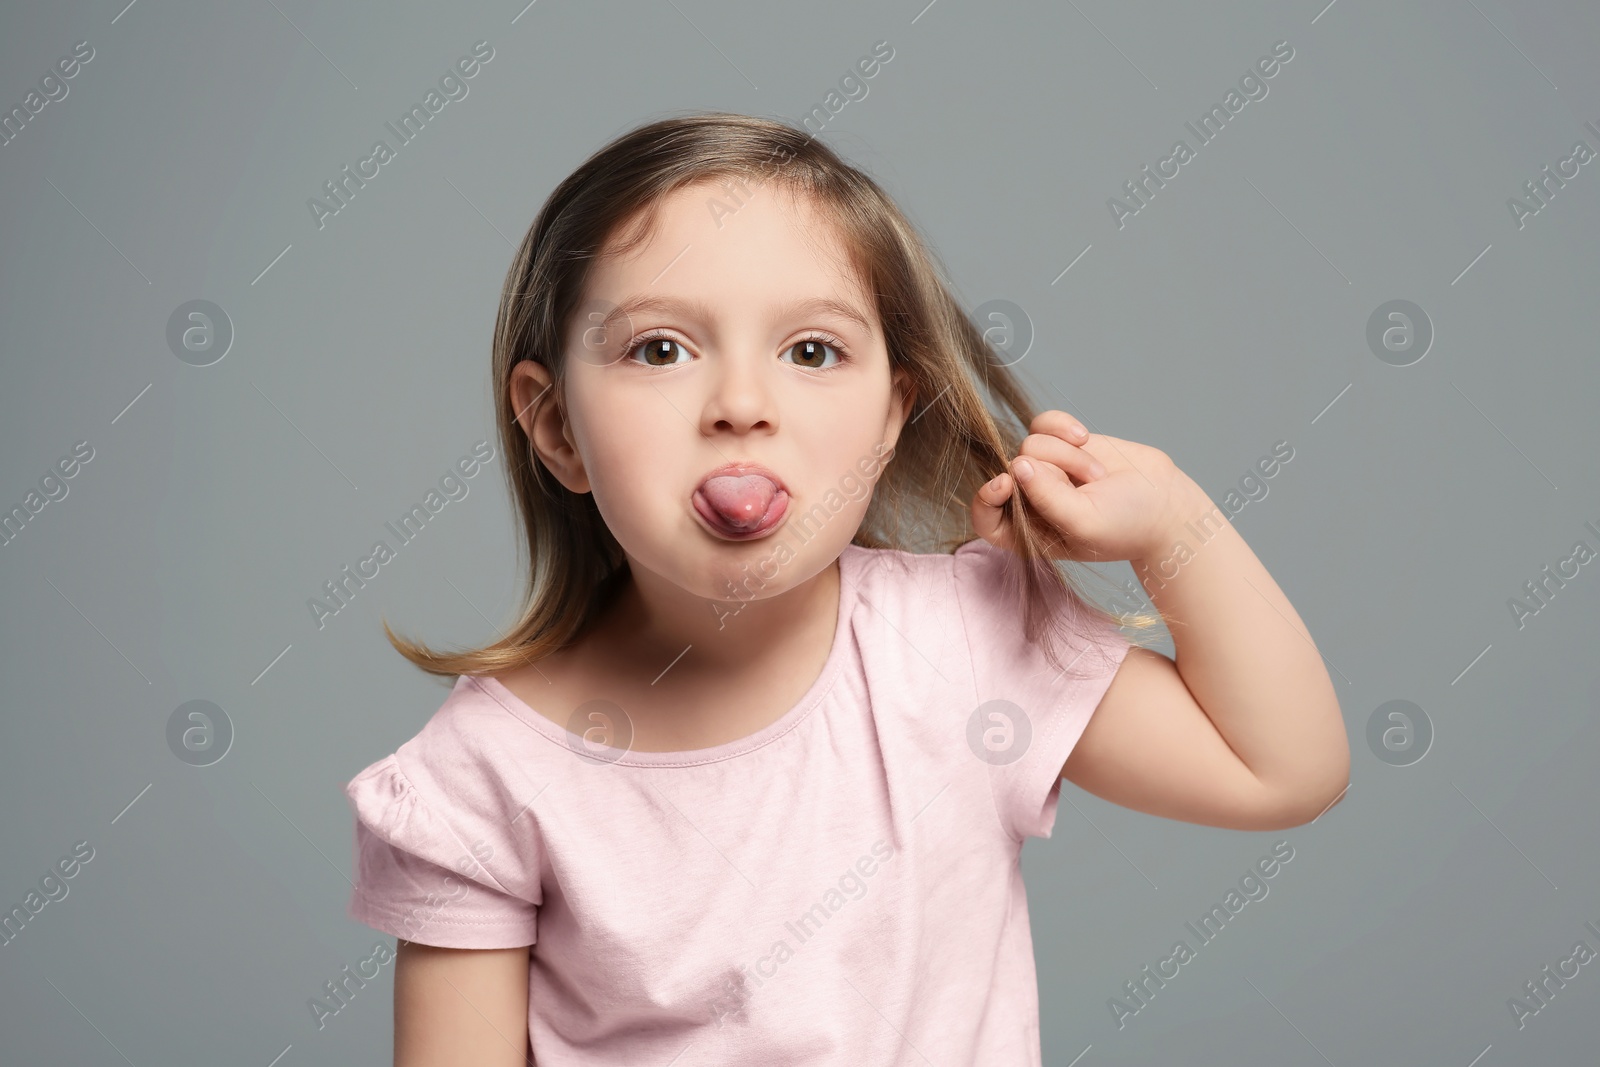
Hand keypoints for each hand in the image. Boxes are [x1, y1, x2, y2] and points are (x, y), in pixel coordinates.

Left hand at [970, 411, 1197, 562]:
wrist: (1164, 503)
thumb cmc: (1126, 525)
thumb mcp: (1085, 522)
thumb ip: (1047, 499)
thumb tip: (1017, 465)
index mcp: (1026, 534)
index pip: (986, 518)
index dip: (987, 498)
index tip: (1005, 482)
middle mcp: (1028, 502)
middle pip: (1012, 469)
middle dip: (1052, 472)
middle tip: (1089, 487)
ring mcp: (1043, 469)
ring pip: (1031, 443)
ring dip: (1068, 454)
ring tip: (1096, 475)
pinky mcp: (1060, 443)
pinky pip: (1043, 422)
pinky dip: (1064, 426)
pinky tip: (1084, 437)